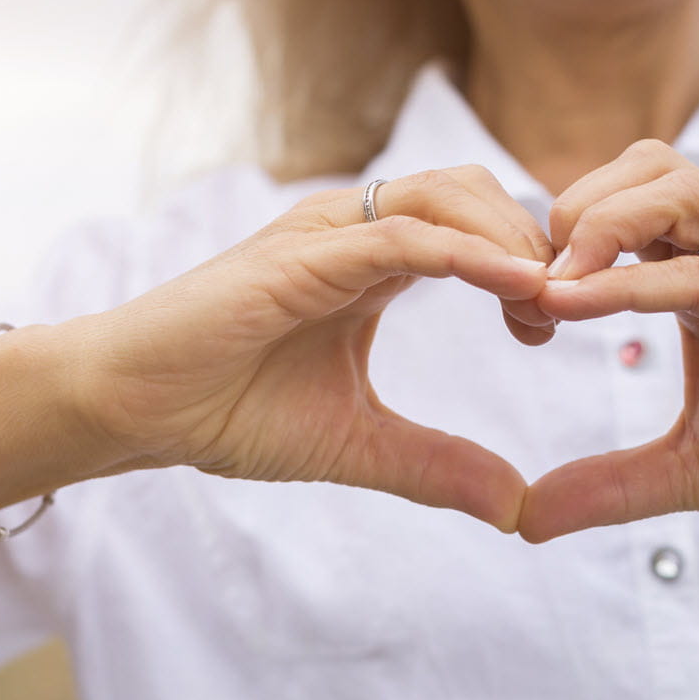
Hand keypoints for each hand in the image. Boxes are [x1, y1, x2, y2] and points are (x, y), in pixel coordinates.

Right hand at [63, 166, 554, 531]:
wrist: (134, 408)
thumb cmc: (228, 411)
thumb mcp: (357, 443)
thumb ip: (436, 465)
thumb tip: (516, 506)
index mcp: (372, 261)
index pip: (476, 227)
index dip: (529, 263)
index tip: (555, 326)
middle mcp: (354, 231)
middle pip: (476, 193)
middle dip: (535, 241)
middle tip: (564, 311)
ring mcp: (327, 234)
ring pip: (448, 197)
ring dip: (513, 240)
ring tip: (553, 298)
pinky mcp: (302, 254)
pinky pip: (403, 235)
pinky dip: (467, 253)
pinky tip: (517, 287)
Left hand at [519, 140, 698, 541]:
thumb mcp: (695, 469)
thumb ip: (611, 484)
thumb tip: (524, 518)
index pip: (618, 211)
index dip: (555, 244)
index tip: (511, 305)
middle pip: (640, 167)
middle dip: (568, 209)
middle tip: (521, 282)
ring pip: (672, 185)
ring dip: (598, 222)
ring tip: (548, 285)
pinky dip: (636, 281)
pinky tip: (578, 306)